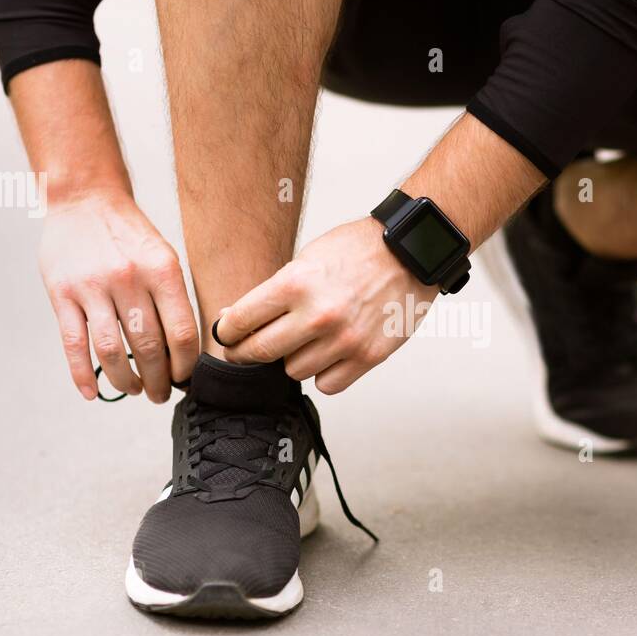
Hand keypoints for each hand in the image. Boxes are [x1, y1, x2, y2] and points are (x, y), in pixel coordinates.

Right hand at [39, 188, 198, 401]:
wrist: (84, 198)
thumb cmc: (128, 234)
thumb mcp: (164, 255)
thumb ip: (174, 298)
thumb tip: (187, 349)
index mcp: (161, 270)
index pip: (182, 332)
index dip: (186, 364)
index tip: (184, 378)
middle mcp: (129, 278)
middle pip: (149, 347)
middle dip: (158, 380)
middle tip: (160, 394)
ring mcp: (92, 287)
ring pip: (111, 352)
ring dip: (126, 382)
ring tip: (135, 390)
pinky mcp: (62, 294)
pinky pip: (74, 344)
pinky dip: (82, 375)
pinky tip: (92, 393)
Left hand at [215, 218, 437, 393]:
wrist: (410, 252)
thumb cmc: (357, 250)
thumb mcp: (306, 259)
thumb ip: (273, 294)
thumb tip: (232, 322)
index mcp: (296, 283)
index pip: (239, 321)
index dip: (226, 332)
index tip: (226, 336)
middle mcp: (318, 314)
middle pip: (260, 352)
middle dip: (247, 352)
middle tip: (247, 350)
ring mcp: (345, 340)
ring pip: (293, 371)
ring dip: (294, 359)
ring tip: (307, 341)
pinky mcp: (368, 357)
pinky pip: (327, 384)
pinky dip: (324, 373)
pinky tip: (329, 354)